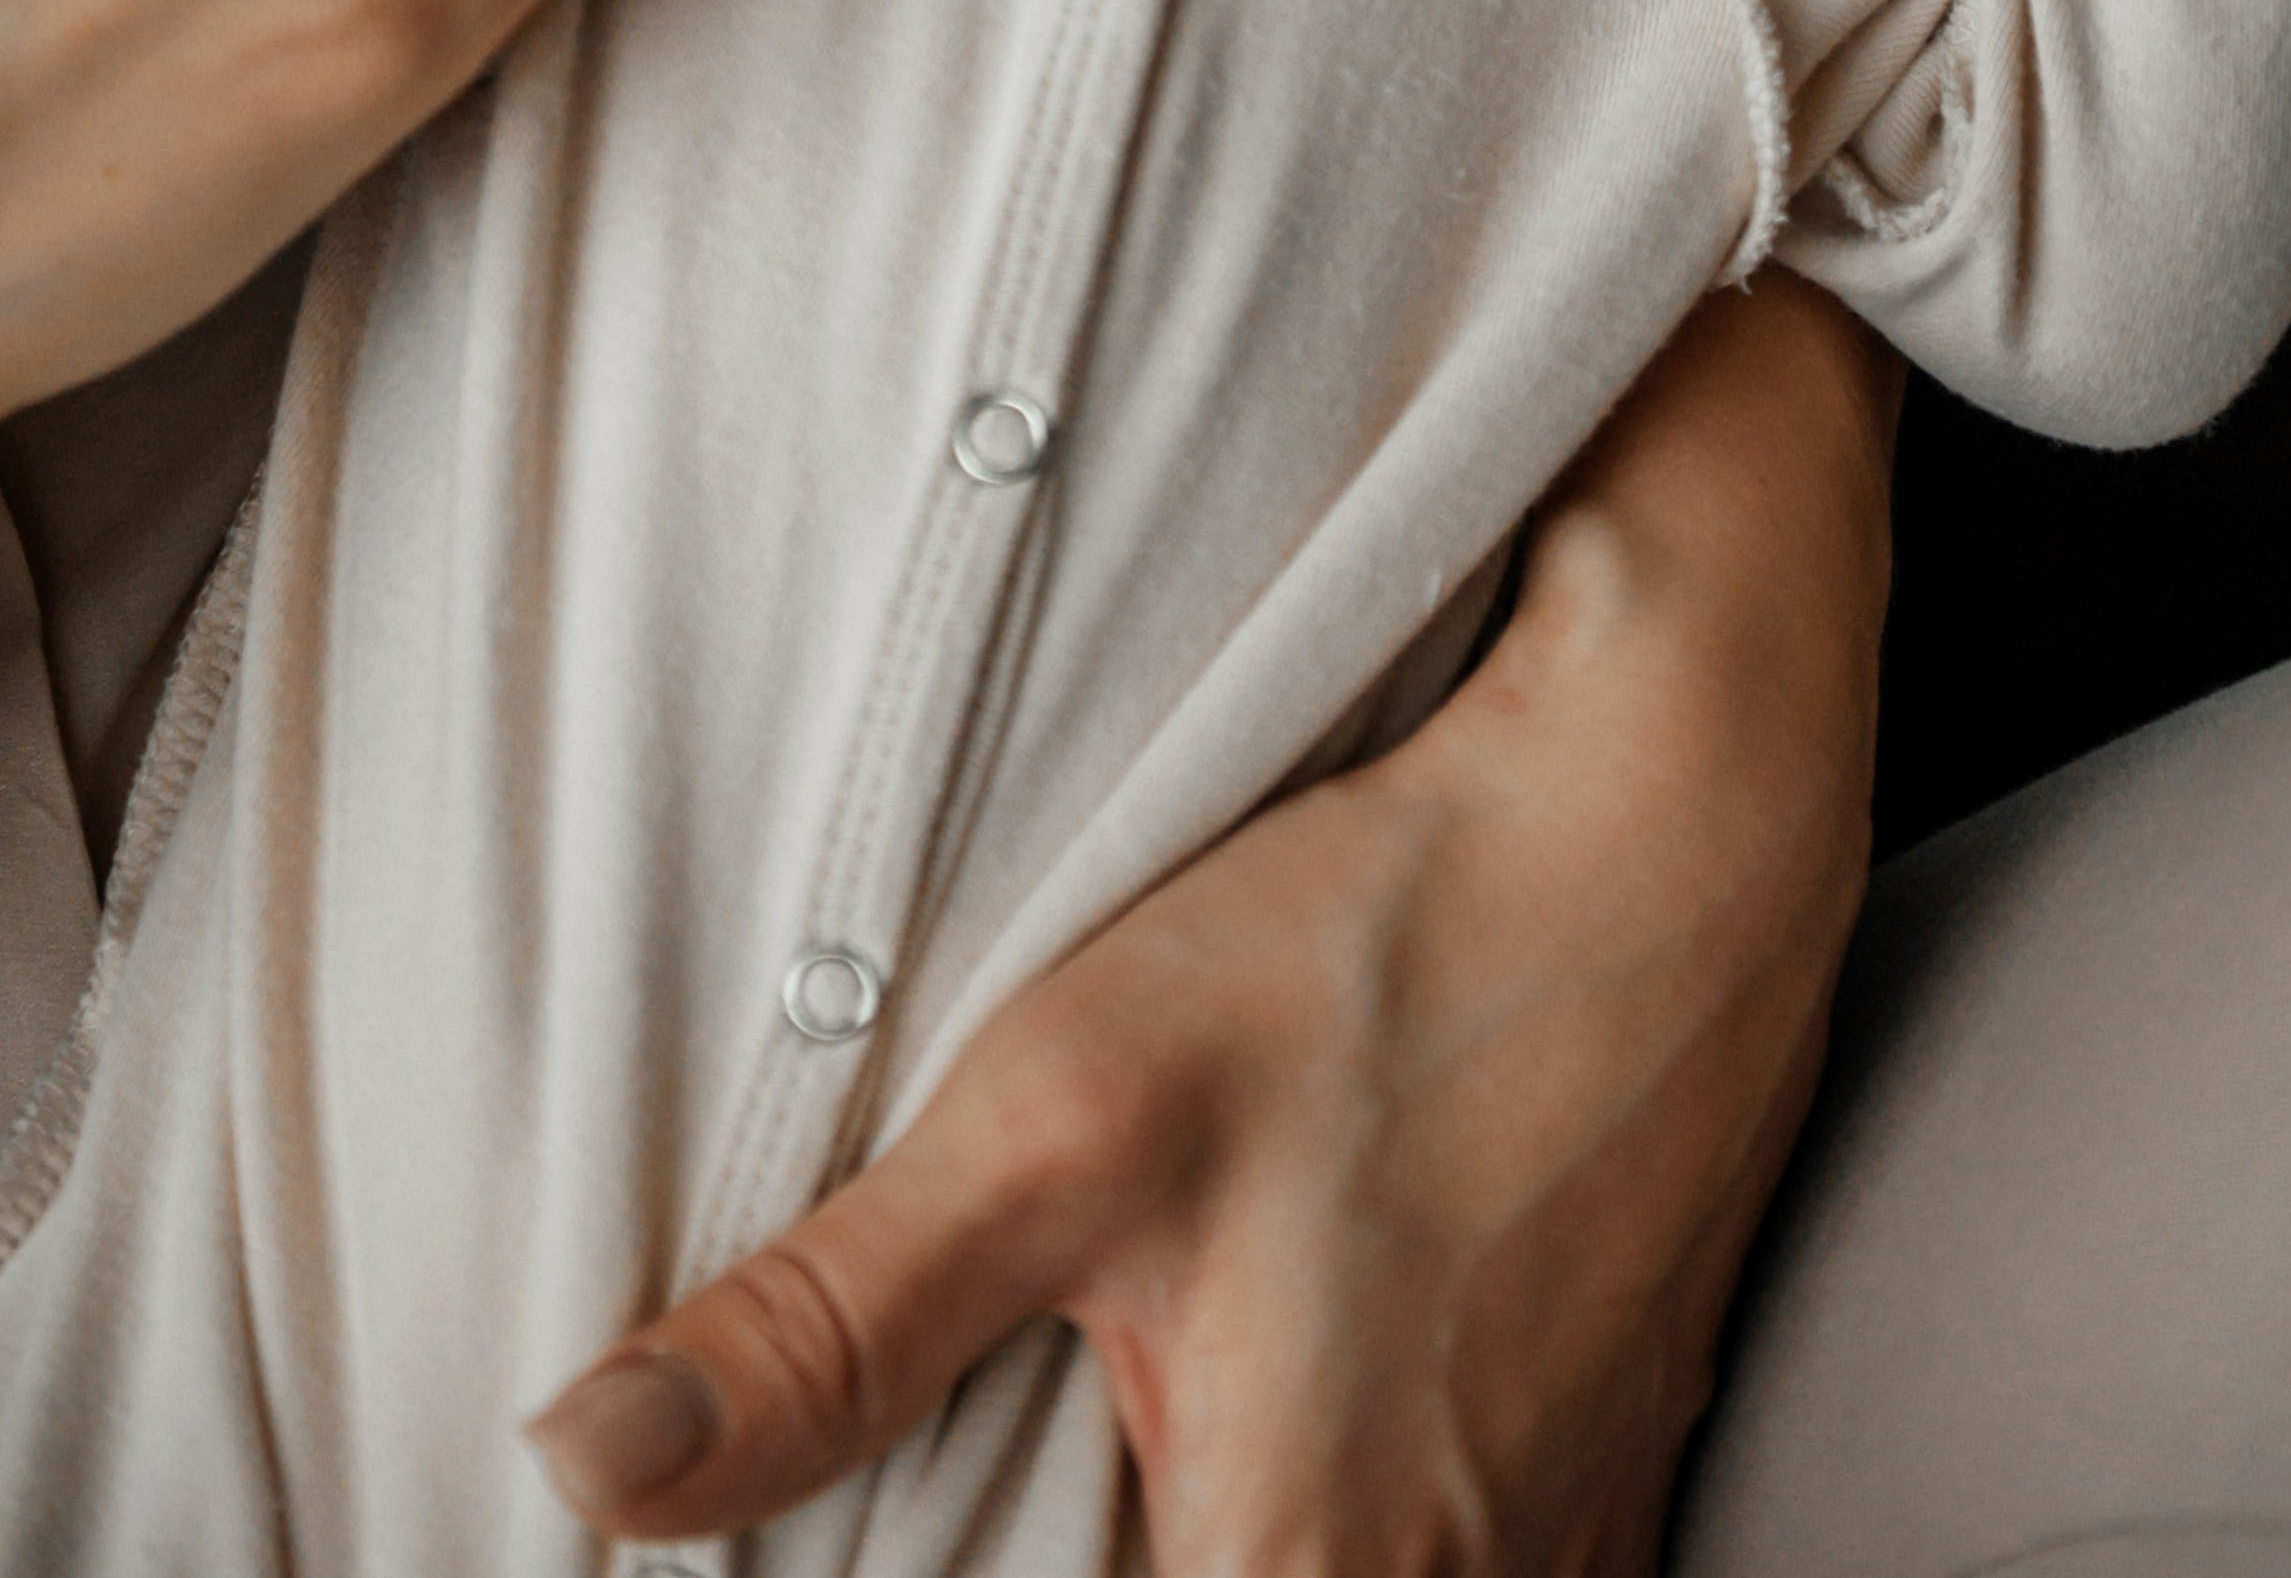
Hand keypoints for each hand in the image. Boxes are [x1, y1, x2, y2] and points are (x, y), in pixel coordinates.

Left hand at [528, 272, 1897, 1572]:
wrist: (1677, 809)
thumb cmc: (1387, 942)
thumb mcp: (1063, 1114)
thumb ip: (830, 1328)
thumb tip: (589, 1467)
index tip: (927, 1521)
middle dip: (1074, 1540)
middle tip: (1031, 1427)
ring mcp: (1570, 1539)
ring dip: (1197, 1517)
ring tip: (1135, 1406)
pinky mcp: (1614, 1451)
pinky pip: (1451, 1554)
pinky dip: (1324, 1504)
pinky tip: (1289, 1367)